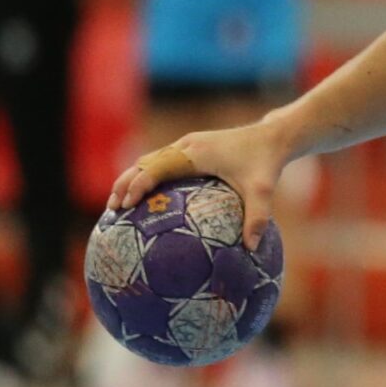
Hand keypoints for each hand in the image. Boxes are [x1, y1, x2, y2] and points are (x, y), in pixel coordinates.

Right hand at [107, 122, 288, 250]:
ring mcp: (187, 144)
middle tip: (112, 211)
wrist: (273, 137)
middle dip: (125, 184)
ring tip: (118, 205)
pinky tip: (144, 197)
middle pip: (144, 163)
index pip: (157, 168)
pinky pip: (161, 161)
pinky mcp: (191, 148)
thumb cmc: (266, 163)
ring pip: (149, 160)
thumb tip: (251, 249)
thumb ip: (257, 218)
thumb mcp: (263, 190)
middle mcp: (187, 145)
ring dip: (132, 178)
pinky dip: (146, 175)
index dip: (138, 185)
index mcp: (196, 153)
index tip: (123, 206)